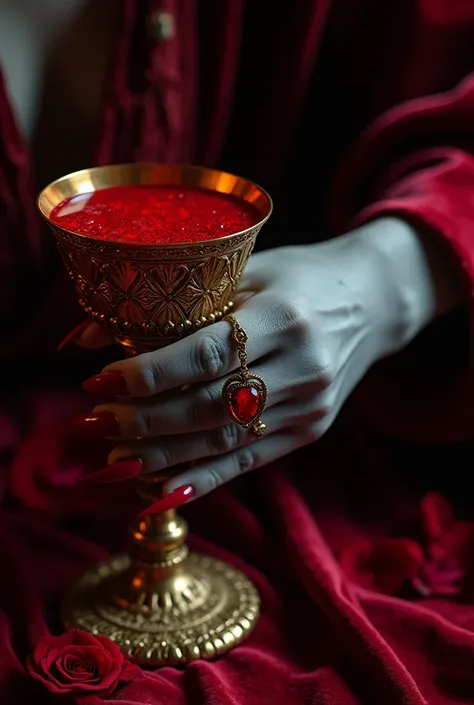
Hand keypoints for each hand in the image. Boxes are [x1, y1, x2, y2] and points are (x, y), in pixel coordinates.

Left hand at [76, 220, 411, 501]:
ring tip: (115, 461)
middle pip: (211, 406)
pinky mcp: (309, 430)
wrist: (372, 303)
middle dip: (146, 420)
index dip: (150, 373)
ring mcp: (309, 405)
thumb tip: (84, 338)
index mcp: (285, 315)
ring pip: (225, 441)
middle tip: (96, 422)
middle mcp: (302, 366)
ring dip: (164, 456)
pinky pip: (249, 460)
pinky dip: (204, 479)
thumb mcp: (244, 272)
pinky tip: (163, 489)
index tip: (100, 381)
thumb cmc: (300, 278)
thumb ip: (173, 305)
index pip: (207, 353)